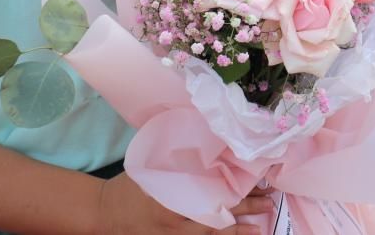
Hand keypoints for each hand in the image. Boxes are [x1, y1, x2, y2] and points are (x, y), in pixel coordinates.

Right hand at [95, 173, 273, 234]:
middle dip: (244, 206)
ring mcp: (174, 233)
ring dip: (237, 229)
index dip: (235, 184)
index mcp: (171, 190)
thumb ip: (178, 162)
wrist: (107, 213)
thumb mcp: (152, 164)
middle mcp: (175, 215)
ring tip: (261, 226)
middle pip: (216, 211)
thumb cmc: (131, 184)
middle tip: (268, 200)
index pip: (210, 187)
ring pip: (212, 233)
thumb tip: (211, 148)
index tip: (256, 177)